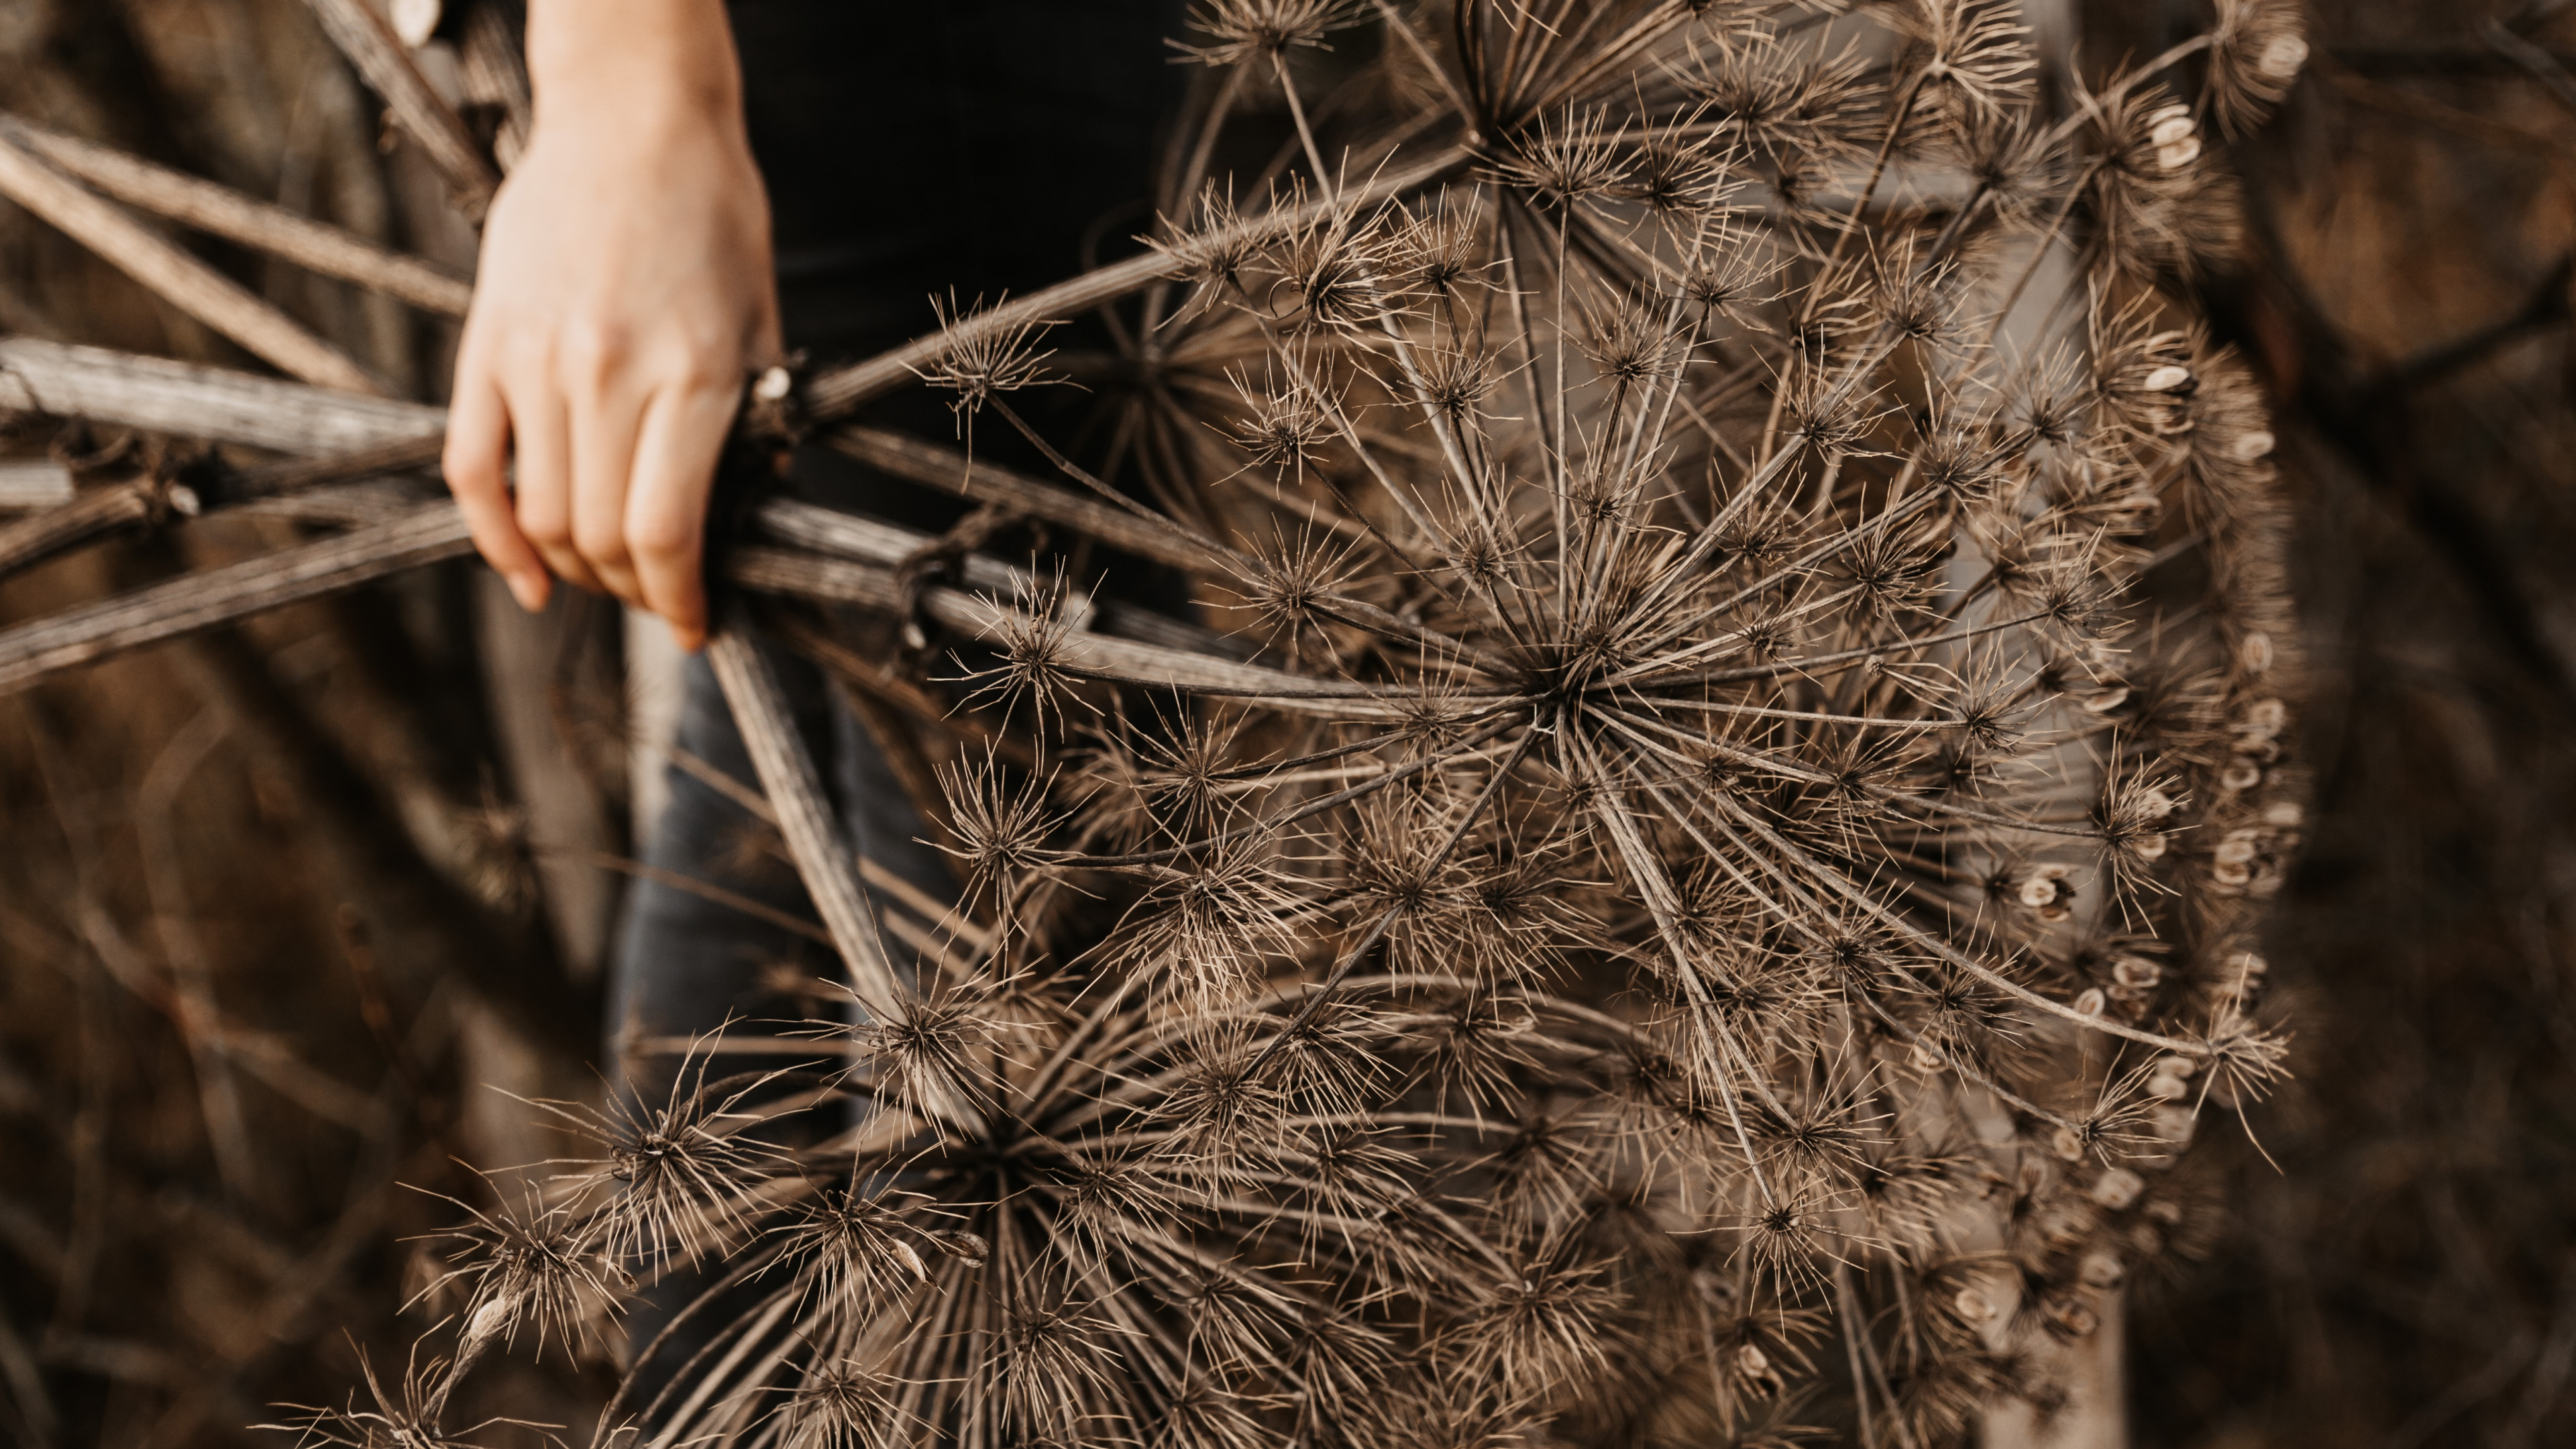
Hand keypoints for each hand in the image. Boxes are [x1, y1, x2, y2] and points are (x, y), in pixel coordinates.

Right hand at [441, 2, 775, 652]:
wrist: (632, 119)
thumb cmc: (713, 216)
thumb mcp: (760, 323)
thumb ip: (752, 421)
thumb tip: (741, 515)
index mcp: (691, 377)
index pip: (666, 535)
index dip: (679, 600)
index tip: (694, 625)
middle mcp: (607, 377)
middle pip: (599, 538)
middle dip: (633, 591)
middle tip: (658, 597)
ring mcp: (535, 363)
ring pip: (538, 516)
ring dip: (573, 569)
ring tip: (606, 577)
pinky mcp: (486, 346)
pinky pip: (470, 467)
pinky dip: (492, 536)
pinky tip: (524, 574)